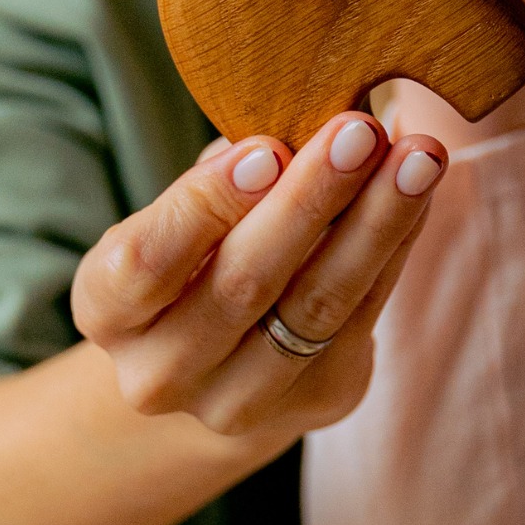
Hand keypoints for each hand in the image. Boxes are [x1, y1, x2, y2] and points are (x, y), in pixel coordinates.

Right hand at [71, 113, 444, 436]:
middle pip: (242, 284)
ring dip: (376, 224)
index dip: (206, 206)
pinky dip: (395, 246)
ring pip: (316, 306)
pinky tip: (418, 193)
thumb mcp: (181, 215)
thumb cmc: (194, 253)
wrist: (214, 362)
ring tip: (417, 159)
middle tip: (360, 131)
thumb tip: (301, 123)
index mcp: (106, 310)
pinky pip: (363, 316)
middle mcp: (159, 372)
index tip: (266, 148)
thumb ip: (224, 178)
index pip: (145, 262)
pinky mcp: (317, 401)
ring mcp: (237, 402)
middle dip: (309, 199)